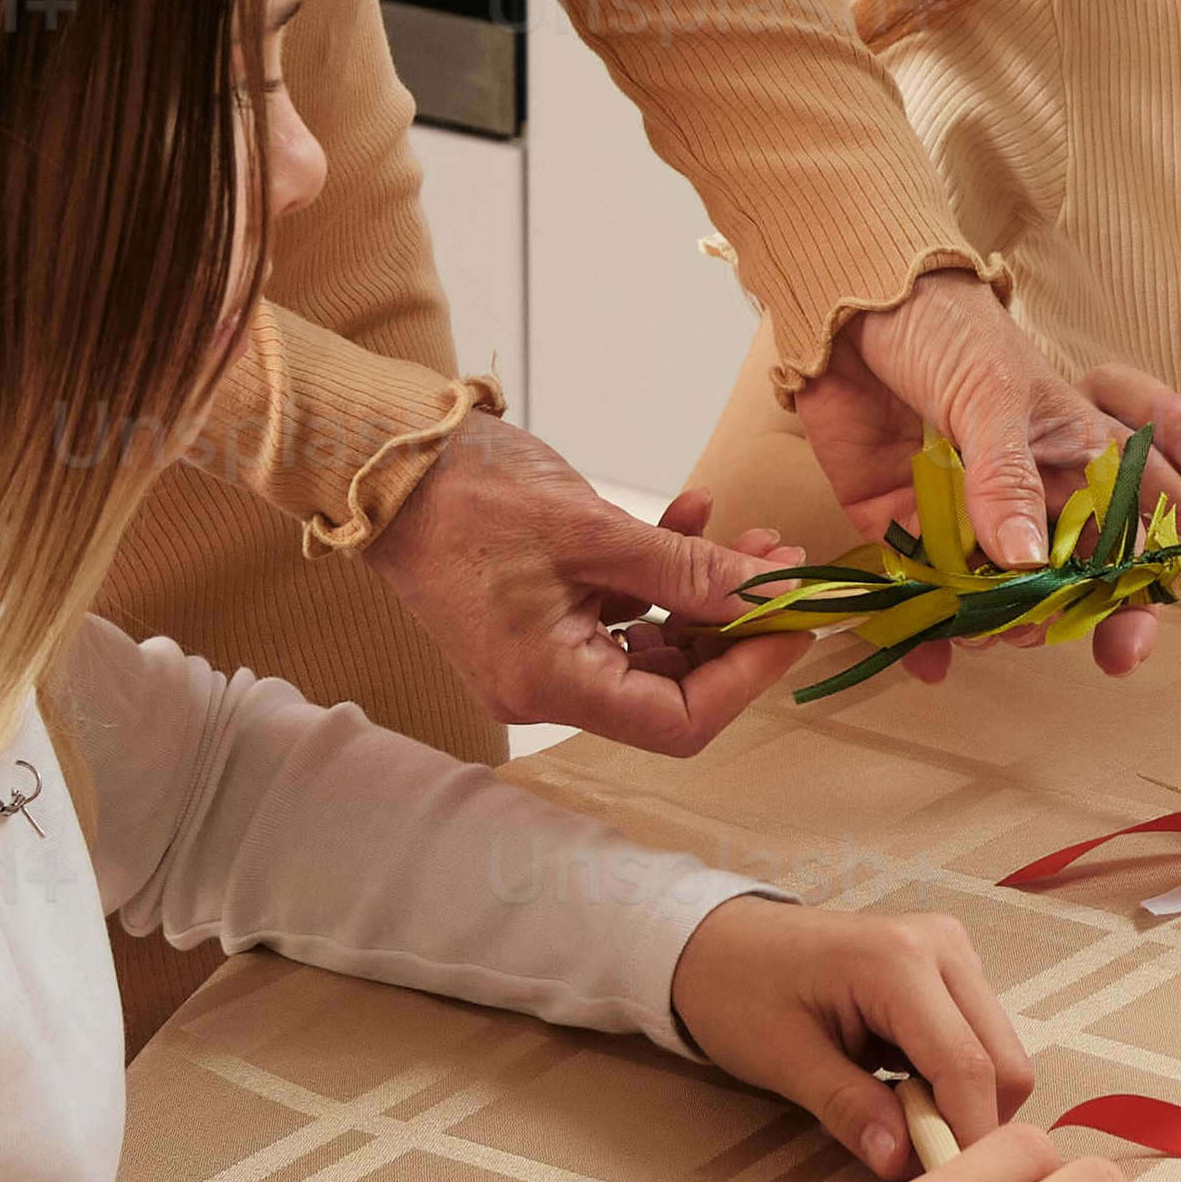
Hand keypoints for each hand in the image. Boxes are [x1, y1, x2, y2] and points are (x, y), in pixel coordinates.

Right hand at [360, 417, 815, 758]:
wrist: (387, 460)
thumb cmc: (465, 494)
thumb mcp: (592, 530)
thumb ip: (684, 570)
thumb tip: (768, 594)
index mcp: (549, 683)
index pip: (676, 721)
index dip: (746, 676)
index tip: (793, 621)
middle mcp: (544, 686)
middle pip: (671, 688)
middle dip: (736, 628)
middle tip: (786, 571)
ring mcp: (541, 654)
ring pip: (654, 645)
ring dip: (707, 594)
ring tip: (753, 539)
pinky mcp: (540, 619)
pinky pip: (622, 612)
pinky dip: (662, 574)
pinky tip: (692, 514)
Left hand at [669, 899, 1035, 1181]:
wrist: (722, 943)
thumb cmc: (740, 991)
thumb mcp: (784, 1061)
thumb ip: (849, 1109)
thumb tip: (900, 1160)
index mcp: (898, 961)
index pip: (968, 1065)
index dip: (965, 1135)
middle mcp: (942, 947)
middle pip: (1005, 1063)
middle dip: (970, 1121)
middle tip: (911, 1154)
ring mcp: (952, 954)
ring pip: (1000, 1057)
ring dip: (962, 1103)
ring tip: (895, 1116)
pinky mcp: (952, 971)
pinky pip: (979, 1043)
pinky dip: (953, 1082)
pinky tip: (902, 1088)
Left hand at [789, 282, 1180, 678]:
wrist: (846, 308)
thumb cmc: (946, 328)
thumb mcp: (995, 394)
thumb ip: (1010, 479)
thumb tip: (1029, 563)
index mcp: (1077, 452)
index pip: (1139, 519)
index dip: (1157, 571)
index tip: (1154, 624)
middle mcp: (1032, 492)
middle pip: (1079, 573)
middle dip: (1091, 616)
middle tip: (1094, 649)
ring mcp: (971, 515)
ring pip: (1005, 596)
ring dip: (1005, 627)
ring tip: (992, 632)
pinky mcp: (908, 528)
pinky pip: (926, 595)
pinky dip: (929, 635)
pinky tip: (934, 659)